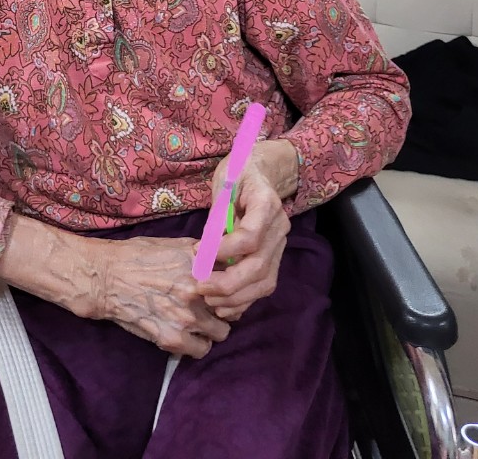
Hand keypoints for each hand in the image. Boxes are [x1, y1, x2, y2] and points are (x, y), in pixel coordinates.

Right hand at [97, 235, 230, 358]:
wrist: (107, 278)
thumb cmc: (138, 256)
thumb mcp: (175, 244)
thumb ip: (203, 253)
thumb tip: (224, 259)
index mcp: (201, 265)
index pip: (235, 279)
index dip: (231, 284)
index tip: (225, 287)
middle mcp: (198, 291)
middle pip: (232, 307)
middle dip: (225, 307)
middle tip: (214, 306)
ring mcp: (187, 317)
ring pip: (221, 332)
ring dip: (213, 327)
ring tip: (201, 323)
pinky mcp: (173, 338)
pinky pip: (202, 349)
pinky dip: (198, 344)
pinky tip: (189, 335)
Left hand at [197, 139, 297, 322]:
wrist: (260, 172)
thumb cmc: (238, 173)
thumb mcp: (224, 182)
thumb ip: (218, 215)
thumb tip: (205, 249)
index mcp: (266, 202)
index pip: (251, 235)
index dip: (224, 249)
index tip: (197, 252)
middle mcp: (280, 227)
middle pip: (259, 266)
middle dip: (227, 283)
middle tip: (199, 286)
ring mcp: (280, 245)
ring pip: (264, 281)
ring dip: (235, 298)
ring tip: (209, 300)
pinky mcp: (275, 258)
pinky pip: (263, 285)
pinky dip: (244, 300)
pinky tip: (223, 305)